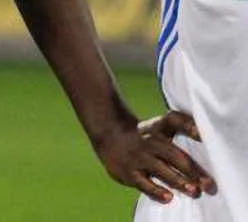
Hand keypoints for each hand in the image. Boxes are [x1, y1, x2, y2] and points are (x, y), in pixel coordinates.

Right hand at [92, 110, 215, 202]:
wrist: (110, 136)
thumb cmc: (145, 135)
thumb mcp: (160, 126)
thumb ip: (183, 126)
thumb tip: (206, 134)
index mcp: (157, 127)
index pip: (172, 121)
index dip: (188, 126)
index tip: (201, 135)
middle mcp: (148, 141)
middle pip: (173, 154)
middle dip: (192, 170)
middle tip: (208, 184)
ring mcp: (137, 157)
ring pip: (160, 170)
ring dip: (179, 181)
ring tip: (194, 192)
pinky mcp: (128, 172)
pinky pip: (143, 183)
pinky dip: (156, 191)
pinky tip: (169, 197)